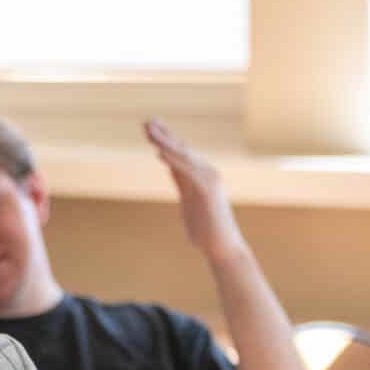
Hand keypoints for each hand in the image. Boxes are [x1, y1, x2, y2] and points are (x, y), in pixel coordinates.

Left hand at [144, 119, 245, 262]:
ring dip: (165, 142)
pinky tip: (159, 152)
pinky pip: (187, 171)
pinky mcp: (207, 189)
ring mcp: (209, 180)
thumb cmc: (206, 229)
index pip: (182, 153)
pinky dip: (173, 160)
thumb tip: (170, 167)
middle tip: (146, 122)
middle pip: (182, 149)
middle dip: (164, 135)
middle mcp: (207, 173)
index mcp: (202, 176)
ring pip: (183, 156)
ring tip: (149, 130)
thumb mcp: (189, 200)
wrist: (223, 248)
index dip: (166, 139)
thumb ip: (182, 183)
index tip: (151, 128)